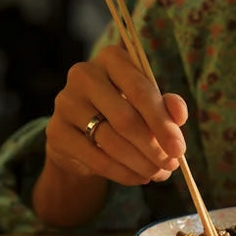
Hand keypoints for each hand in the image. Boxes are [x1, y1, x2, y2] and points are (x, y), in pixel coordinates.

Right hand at [44, 43, 187, 186]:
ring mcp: (66, 102)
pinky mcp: (56, 131)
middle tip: (171, 166)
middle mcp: (84, 74)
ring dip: (141, 163)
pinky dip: (122, 173)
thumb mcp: (147, 102)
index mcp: (111, 58)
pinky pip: (96, 159)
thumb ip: (167, 105)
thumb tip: (179, 116)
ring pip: (111, 141)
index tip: (179, 149)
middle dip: (153, 147)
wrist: (82, 132)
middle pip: (125, 118)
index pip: (140, 89)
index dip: (162, 122)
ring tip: (158, 173)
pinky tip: (138, 177)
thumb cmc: (122, 109)